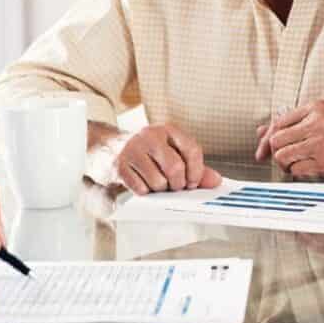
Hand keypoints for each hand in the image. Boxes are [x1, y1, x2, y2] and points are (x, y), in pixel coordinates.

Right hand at [107, 124, 222, 193]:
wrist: (107, 148)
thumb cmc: (144, 153)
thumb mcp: (170, 153)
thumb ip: (194, 167)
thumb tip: (215, 180)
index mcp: (168, 130)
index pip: (192, 149)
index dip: (196, 171)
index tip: (193, 182)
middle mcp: (150, 136)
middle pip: (176, 168)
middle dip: (178, 184)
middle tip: (174, 187)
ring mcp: (133, 150)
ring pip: (158, 181)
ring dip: (160, 190)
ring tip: (155, 183)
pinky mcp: (119, 166)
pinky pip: (140, 188)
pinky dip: (144, 192)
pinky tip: (141, 184)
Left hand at [254, 101, 323, 177]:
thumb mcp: (316, 117)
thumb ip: (288, 123)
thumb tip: (260, 132)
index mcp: (314, 108)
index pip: (278, 122)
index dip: (266, 138)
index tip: (262, 149)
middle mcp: (316, 123)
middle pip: (277, 140)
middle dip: (275, 152)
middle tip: (282, 156)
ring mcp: (321, 142)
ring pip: (283, 156)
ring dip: (283, 163)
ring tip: (291, 163)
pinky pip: (296, 169)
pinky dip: (295, 171)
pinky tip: (302, 168)